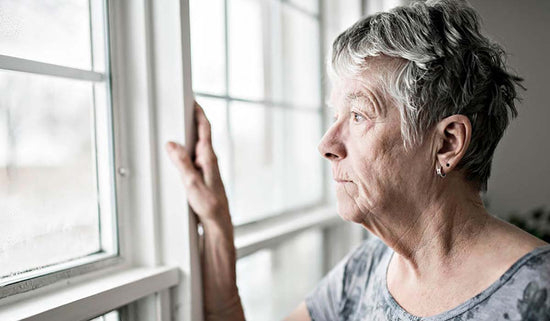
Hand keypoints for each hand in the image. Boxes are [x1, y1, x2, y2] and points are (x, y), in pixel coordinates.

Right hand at [165, 101, 230, 225]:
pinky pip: (193, 156)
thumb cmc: (210, 205)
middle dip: (192, 119)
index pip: (205, 128)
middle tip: (182, 107)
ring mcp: (207, 167)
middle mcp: (209, 160)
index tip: (193, 100)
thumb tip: (172, 144)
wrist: (218, 221)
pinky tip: (178, 153)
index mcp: (209, 158)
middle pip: (201, 133)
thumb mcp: (192, 184)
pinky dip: (186, 149)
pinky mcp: (203, 175)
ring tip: (177, 125)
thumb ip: (182, 163)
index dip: (199, 112)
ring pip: (197, 145)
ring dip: (189, 134)